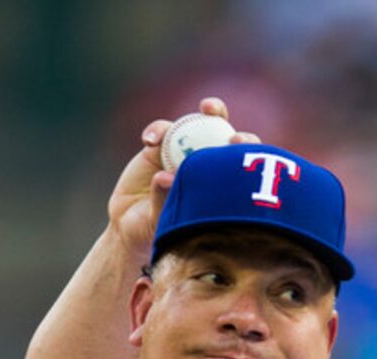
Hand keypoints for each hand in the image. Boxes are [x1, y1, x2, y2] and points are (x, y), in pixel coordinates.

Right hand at [107, 97, 260, 261]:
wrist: (130, 225)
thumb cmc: (155, 231)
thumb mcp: (162, 222)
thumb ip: (164, 200)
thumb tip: (165, 177)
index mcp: (218, 186)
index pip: (240, 165)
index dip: (245, 149)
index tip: (238, 141)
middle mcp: (206, 164)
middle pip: (227, 135)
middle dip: (230, 121)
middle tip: (218, 114)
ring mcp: (185, 152)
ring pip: (201, 123)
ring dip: (209, 111)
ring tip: (206, 109)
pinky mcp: (162, 145)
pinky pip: (162, 129)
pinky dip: (157, 132)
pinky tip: (149, 142)